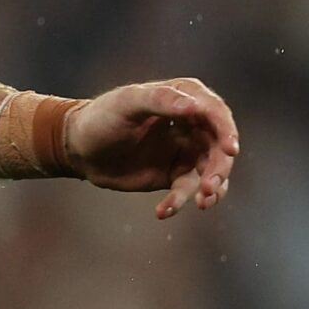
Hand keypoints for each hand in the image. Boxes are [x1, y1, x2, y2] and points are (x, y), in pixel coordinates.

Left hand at [64, 77, 240, 219]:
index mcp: (184, 97)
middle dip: (220, 167)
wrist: (78, 147)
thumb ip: (160, 100)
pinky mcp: (174, 173)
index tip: (230, 150)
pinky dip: (180, 201)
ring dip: (211, 188)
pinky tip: (163, 211)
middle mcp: (192, 123)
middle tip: (210, 186)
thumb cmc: (101, 118)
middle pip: (219, 145)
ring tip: (203, 202)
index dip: (227, 130)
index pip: (215, 113)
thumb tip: (194, 106)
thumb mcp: (127, 103)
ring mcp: (185, 149)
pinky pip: (187, 189)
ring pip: (211, 170)